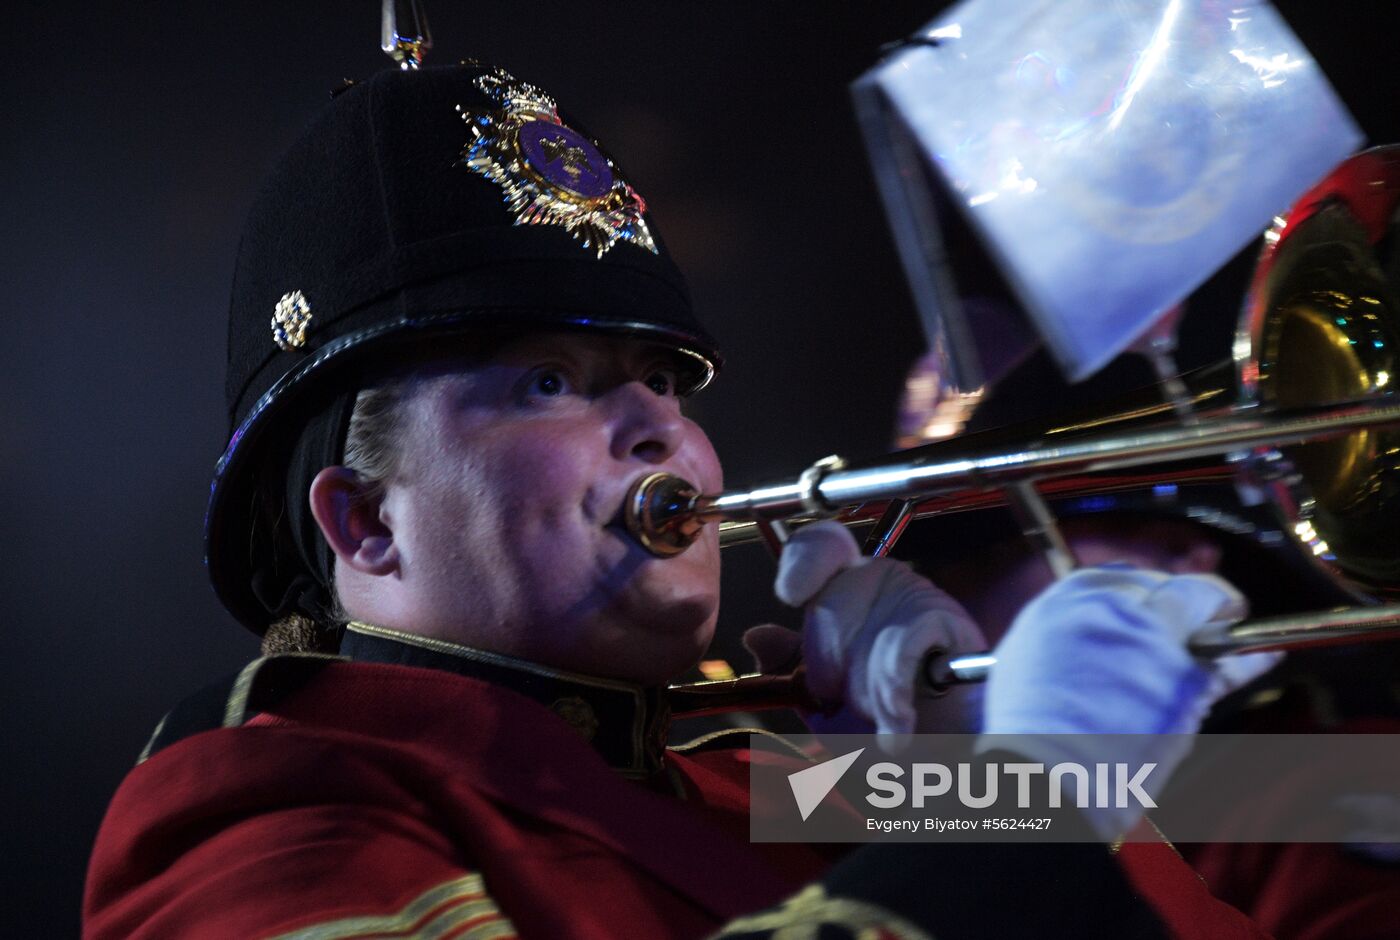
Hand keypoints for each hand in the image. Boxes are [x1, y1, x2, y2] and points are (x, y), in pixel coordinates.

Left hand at [770, 520, 985, 734]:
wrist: (949, 761)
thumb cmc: (886, 730)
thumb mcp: (826, 703)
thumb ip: (791, 669)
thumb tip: (757, 637)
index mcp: (848, 591)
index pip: (820, 547)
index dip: (804, 563)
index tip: (791, 595)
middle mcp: (884, 584)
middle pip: (829, 606)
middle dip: (828, 668)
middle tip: (844, 701)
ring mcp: (920, 601)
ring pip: (866, 636)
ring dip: (866, 695)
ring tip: (880, 725)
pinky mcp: (953, 627)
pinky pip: (902, 650)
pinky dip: (893, 699)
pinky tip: (895, 732)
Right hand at [979, 565, 1281, 836]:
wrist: (1046, 770)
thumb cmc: (1032, 726)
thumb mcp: (1033, 656)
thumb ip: (1073, 629)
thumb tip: (1112, 626)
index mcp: (1067, 598)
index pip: (1123, 576)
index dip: (1150, 590)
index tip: (1162, 601)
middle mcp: (1110, 605)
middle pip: (1164, 584)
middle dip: (1187, 597)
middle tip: (1207, 608)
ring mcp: (1150, 637)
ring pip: (1201, 607)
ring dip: (1220, 612)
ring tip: (1234, 616)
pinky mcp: (1184, 677)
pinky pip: (1230, 660)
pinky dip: (1252, 658)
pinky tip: (1267, 655)